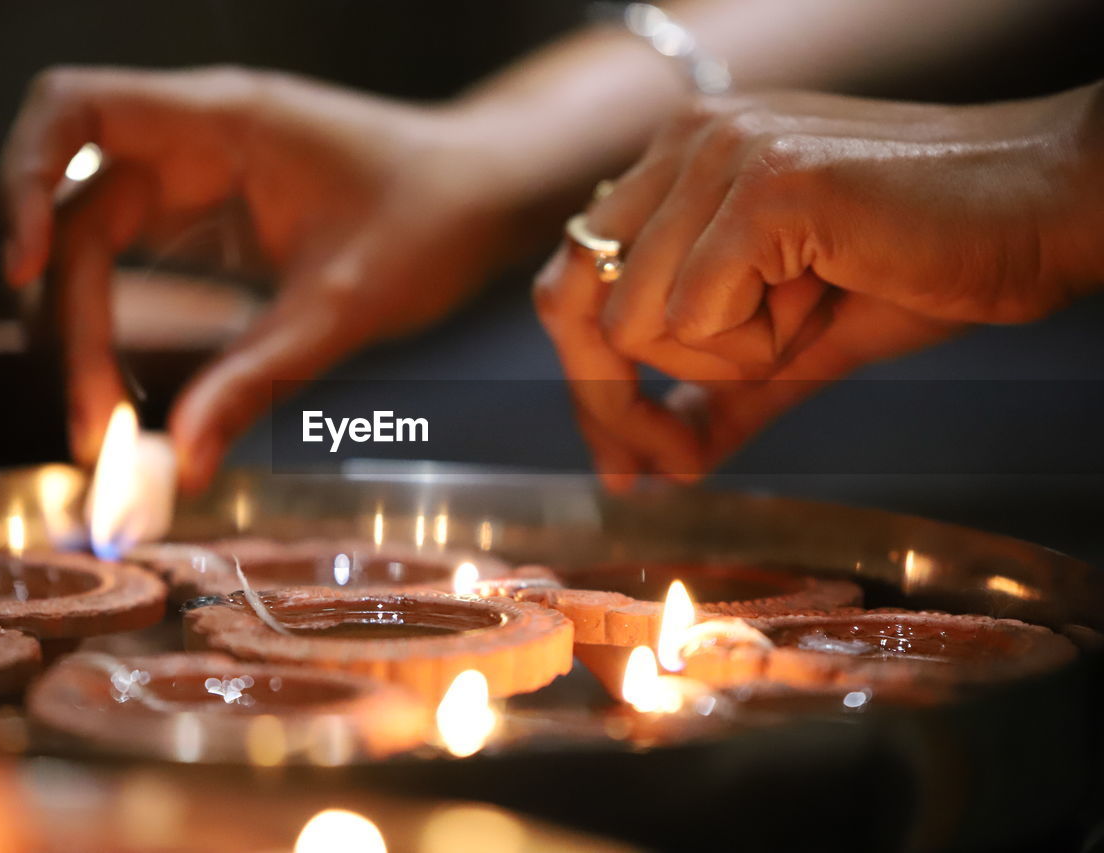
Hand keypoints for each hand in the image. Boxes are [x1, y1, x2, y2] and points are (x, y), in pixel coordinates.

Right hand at [0, 66, 520, 490]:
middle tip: (97, 427)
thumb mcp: (346, 306)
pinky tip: (134, 389)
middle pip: (77, 213)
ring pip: (98, 244)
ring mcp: (202, 178)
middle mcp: (196, 140)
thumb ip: (259, 379)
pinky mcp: (215, 217)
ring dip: (88, 329)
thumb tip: (183, 461)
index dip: (22, 180)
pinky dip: (123, 322)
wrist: (490, 193)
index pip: (74, 112)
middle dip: (68, 316)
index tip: (19, 272)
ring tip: (111, 425)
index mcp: (221, 122)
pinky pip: (138, 262)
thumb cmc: (436, 219)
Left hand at [536, 86, 1103, 488]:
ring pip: (637, 319)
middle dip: (617, 399)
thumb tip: (649, 469)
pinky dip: (760, 345)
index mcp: (677, 162)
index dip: (588, 378)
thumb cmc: (922, 262)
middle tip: (678, 457)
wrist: (1041, 214)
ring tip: (808, 316)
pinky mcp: (766, 185)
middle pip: (573, 300)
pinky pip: (696, 316)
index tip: (625, 460)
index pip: (571, 278)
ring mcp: (720, 154)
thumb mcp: (792, 345)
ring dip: (724, 360)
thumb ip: (714, 396)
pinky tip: (827, 297)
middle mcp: (683, 143)